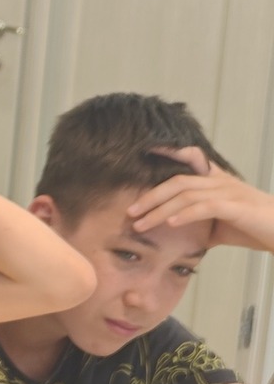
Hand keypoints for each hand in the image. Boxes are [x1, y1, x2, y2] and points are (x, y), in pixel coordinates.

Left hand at [129, 147, 273, 250]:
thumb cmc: (253, 227)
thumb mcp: (221, 224)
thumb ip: (199, 223)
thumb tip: (177, 233)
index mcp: (217, 181)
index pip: (193, 158)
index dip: (171, 151)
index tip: (147, 150)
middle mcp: (221, 182)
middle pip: (178, 181)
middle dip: (151, 196)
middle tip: (130, 212)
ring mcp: (229, 192)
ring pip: (186, 195)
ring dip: (159, 211)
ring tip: (141, 224)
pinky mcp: (236, 207)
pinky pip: (205, 207)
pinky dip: (185, 214)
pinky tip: (170, 223)